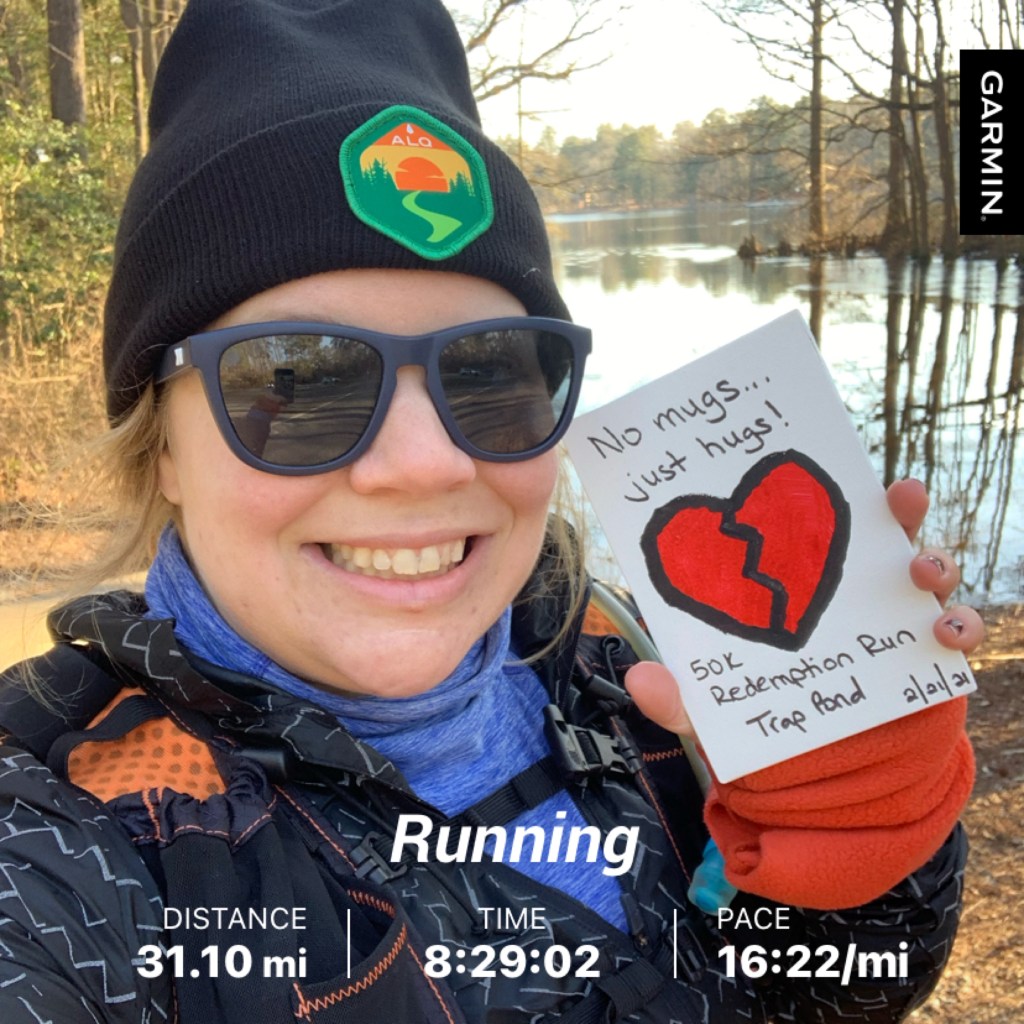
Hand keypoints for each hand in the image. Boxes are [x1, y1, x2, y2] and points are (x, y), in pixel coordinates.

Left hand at [625, 478, 984, 738]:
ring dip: (933, 561)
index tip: (817, 470)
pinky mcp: (927, 658)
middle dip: (894, 507)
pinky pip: (957, 633)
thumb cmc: (758, 719)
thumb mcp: (710, 710)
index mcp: (795, 584)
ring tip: (920, 570)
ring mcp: (892, 620)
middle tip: (897, 495)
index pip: (807, 530)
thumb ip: (678, 698)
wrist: (814, 778)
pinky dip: (961, 627)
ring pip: (926, 572)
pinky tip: (945, 634)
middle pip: (878, 535)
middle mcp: (849, 591)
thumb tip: (641, 679)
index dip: (816, 496)